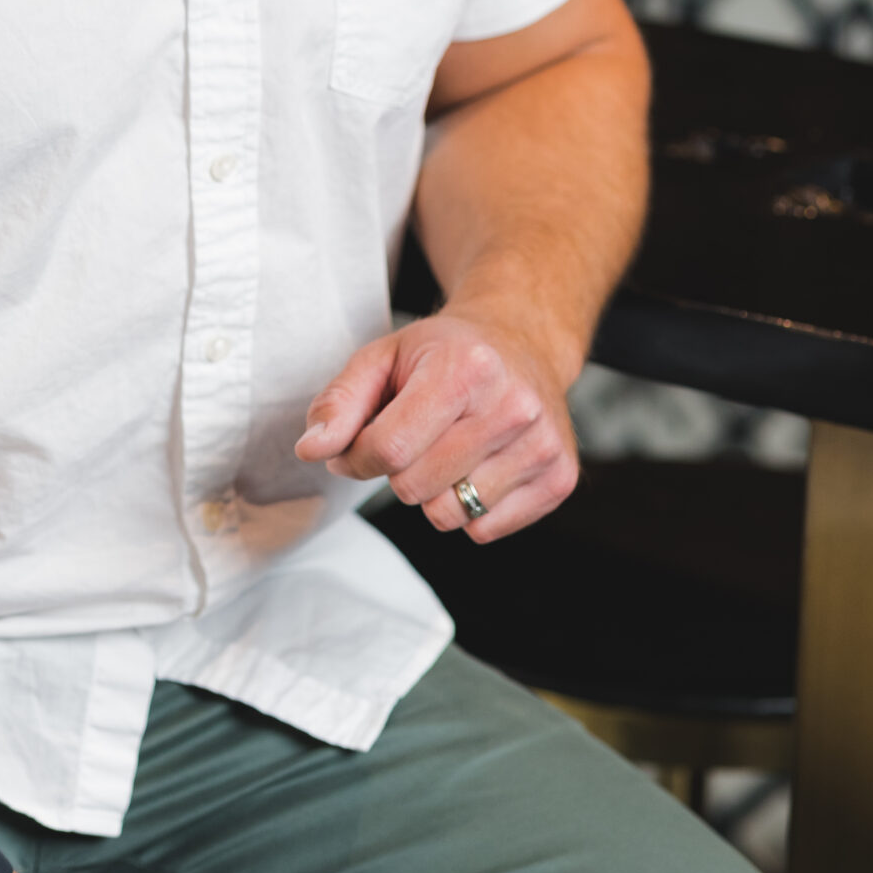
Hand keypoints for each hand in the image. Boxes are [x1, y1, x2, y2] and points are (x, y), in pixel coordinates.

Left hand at [294, 305, 577, 540]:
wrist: (520, 341)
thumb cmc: (444, 353)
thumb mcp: (382, 358)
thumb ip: (339, 403)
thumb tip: (312, 450)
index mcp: (465, 368)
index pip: (389, 448)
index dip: (355, 457)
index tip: (357, 444)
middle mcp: (513, 407)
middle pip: (414, 487)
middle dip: (397, 471)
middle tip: (412, 438)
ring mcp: (542, 445)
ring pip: (449, 515)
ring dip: (434, 492)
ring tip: (448, 448)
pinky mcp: (560, 479)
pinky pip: (485, 530)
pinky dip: (470, 509)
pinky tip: (479, 465)